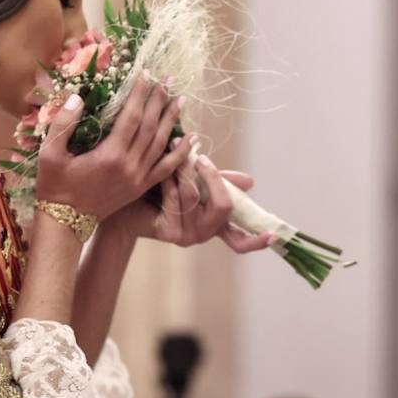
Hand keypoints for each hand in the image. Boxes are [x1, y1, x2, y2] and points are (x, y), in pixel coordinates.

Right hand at [35, 73, 188, 219]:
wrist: (66, 221)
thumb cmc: (54, 185)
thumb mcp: (50, 154)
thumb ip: (63, 124)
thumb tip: (77, 97)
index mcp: (109, 155)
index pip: (131, 117)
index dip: (140, 94)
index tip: (146, 74)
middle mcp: (129, 166)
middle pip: (150, 127)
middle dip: (160, 101)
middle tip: (169, 80)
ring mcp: (139, 178)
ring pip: (161, 144)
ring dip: (172, 120)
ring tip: (181, 99)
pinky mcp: (142, 187)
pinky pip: (167, 168)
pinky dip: (182, 152)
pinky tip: (192, 138)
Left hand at [104, 151, 274, 253]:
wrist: (121, 202)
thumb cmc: (158, 188)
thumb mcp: (194, 179)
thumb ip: (218, 179)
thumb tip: (251, 182)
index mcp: (214, 223)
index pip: (240, 240)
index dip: (257, 240)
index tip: (275, 235)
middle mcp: (204, 233)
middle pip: (224, 206)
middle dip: (210, 176)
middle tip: (198, 158)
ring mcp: (188, 236)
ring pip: (195, 196)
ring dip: (182, 172)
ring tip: (171, 161)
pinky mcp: (170, 233)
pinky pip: (177, 199)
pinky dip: (168, 182)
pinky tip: (158, 178)